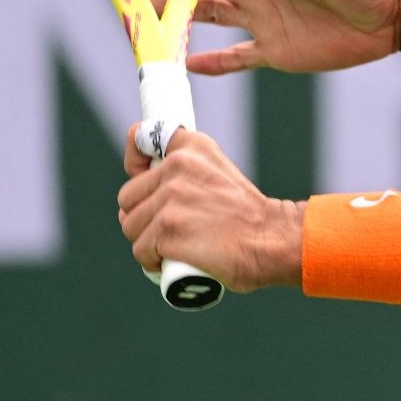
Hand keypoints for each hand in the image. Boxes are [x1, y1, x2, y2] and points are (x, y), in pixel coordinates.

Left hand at [118, 125, 303, 292]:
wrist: (271, 240)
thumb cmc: (247, 216)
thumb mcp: (220, 173)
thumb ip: (187, 172)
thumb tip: (145, 198)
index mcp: (192, 148)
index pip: (141, 137)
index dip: (135, 161)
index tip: (142, 175)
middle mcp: (178, 167)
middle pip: (128, 198)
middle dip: (143, 216)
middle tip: (171, 228)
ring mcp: (171, 200)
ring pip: (131, 227)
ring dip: (148, 242)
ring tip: (176, 247)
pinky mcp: (167, 231)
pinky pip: (141, 251)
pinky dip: (153, 262)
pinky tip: (172, 262)